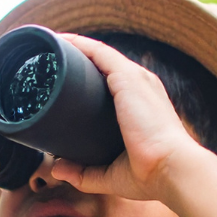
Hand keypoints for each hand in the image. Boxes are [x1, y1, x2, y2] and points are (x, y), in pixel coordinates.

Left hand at [48, 34, 216, 216]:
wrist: (171, 170)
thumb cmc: (149, 175)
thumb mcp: (110, 175)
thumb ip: (83, 173)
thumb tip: (56, 169)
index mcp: (141, 103)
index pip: (110, 81)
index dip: (86, 77)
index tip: (61, 79)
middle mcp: (140, 85)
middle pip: (102, 63)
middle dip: (75, 59)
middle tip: (46, 63)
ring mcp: (135, 78)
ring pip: (97, 53)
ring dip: (71, 46)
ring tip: (45, 46)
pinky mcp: (127, 77)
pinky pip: (97, 51)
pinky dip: (76, 44)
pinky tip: (56, 40)